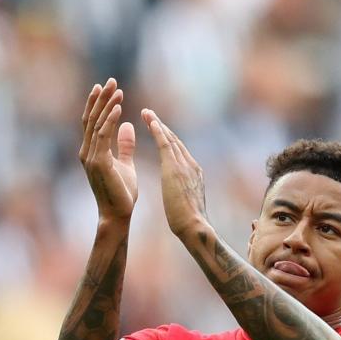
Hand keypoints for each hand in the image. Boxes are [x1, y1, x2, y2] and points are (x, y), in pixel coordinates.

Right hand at [80, 79, 136, 221]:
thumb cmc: (122, 193)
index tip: (107, 87)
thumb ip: (125, 145)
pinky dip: (110, 120)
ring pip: (96, 124)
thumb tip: (127, 124)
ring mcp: (90, 157)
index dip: (99, 104)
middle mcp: (86, 152)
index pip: (92, 122)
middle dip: (101, 98)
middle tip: (110, 80)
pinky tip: (118, 108)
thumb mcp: (126, 164)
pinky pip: (103, 136)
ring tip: (116, 89)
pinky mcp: (98, 162)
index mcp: (91, 152)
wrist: (118, 214)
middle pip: (91, 118)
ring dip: (106, 105)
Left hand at [141, 108, 207, 236]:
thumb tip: (179, 194)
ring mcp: (184, 165)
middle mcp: (191, 165)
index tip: (158, 129)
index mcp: (194, 173)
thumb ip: (183, 193)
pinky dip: (158, 131)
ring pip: (170, 138)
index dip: (168, 139)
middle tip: (149, 114)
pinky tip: (150, 121)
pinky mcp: (175, 168)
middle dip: (162, 126)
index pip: (179, 151)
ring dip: (158, 124)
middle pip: (175, 140)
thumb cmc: (188, 222)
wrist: (194, 226)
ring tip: (146, 112)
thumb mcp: (185, 203)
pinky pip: (165, 144)